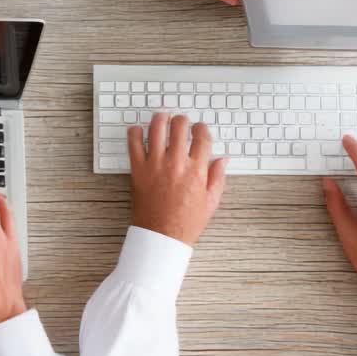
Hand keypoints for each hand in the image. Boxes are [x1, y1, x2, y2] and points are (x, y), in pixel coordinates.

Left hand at [127, 114, 226, 245]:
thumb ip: (217, 177)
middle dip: (182, 120)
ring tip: (162, 118)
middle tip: (180, 122)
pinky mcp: (138, 169)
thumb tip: (222, 159)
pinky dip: (135, 132)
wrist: (161, 236)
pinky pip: (134, 142)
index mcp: (196, 171)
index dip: (202, 128)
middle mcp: (176, 164)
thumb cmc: (185, 222)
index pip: (202, 137)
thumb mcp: (210, 202)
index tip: (199, 129)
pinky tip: (139, 131)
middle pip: (180, 126)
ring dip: (161, 118)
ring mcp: (155, 164)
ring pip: (157, 128)